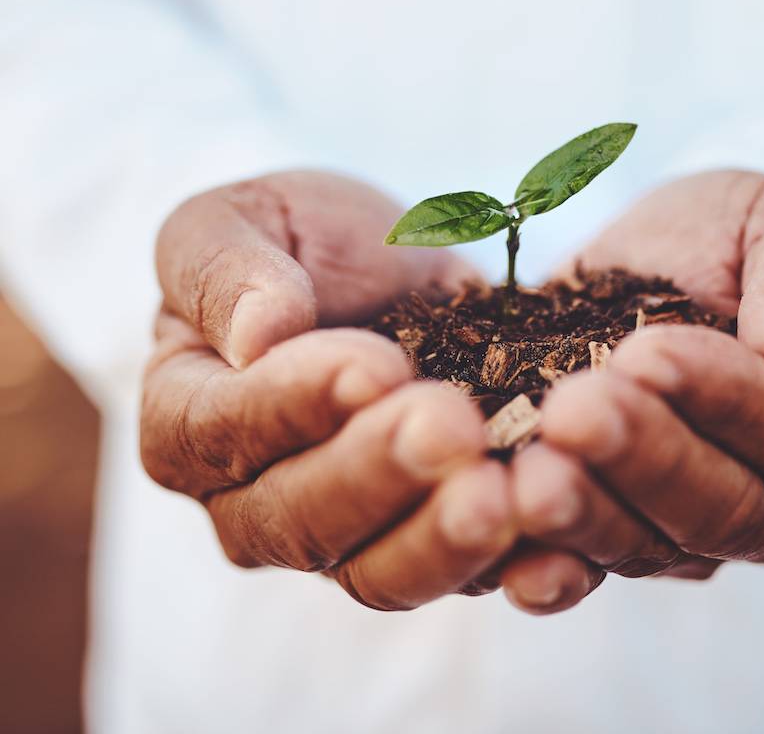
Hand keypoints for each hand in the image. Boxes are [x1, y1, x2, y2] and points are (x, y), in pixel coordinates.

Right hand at [141, 170, 517, 610]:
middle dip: (380, 474)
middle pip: (300, 520)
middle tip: (451, 427)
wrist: (390, 260)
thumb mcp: (244, 218)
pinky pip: (459, 570)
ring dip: (443, 540)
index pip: (221, 432)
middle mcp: (253, 497)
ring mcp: (344, 529)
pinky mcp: (425, 531)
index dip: (294, 405)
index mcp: (188, 418)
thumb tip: (256, 337)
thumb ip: (225, 270)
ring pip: (379, 571)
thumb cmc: (299, 237)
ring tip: (505, 493)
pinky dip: (508, 560)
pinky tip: (548, 523)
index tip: (373, 364)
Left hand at [502, 170, 763, 612]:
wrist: (647, 256)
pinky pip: (589, 567)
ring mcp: (697, 530)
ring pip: (651, 544)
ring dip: (589, 513)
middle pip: (723, 505)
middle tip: (576, 411)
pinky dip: (551, 569)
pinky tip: (511, 562)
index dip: (724, 398)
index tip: (649, 351)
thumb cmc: (733, 232)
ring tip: (533, 478)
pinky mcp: (619, 534)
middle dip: (644, 456)